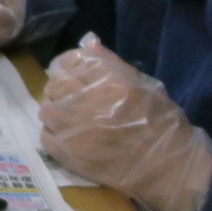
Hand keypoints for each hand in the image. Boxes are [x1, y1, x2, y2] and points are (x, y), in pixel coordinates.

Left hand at [38, 38, 211, 210]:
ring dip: (55, 110)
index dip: (70, 65)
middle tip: (72, 97)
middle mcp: (88, 102)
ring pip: (46, 110)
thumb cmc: (162, 124)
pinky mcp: (68, 154)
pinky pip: (45, 136)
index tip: (75, 73)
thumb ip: (112, 63)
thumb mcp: (145, 84)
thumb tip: (88, 42)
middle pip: (56, 84)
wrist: (166, 168)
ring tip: (70, 117)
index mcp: (110, 81)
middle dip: (62, 87)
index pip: (72, 61)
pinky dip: (53, 133)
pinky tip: (68, 136)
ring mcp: (75, 129)